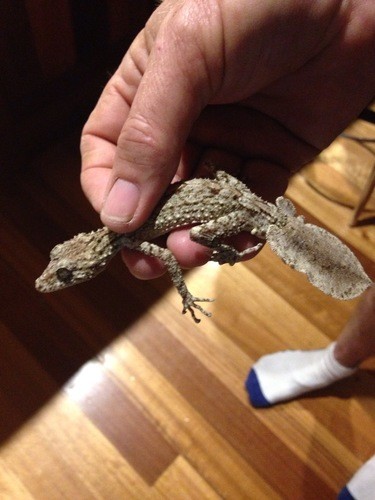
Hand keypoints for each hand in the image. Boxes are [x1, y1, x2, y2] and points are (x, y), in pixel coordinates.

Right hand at [80, 0, 374, 278]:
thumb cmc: (255, 4)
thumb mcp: (187, 55)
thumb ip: (149, 132)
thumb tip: (117, 215)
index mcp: (145, 93)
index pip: (108, 154)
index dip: (108, 194)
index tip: (118, 227)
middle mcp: (182, 124)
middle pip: (154, 191)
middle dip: (153, 229)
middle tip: (154, 262)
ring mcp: (228, 144)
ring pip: (202, 205)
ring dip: (199, 233)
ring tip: (199, 249)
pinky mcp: (271, 159)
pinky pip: (252, 203)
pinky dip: (246, 225)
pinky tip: (243, 238)